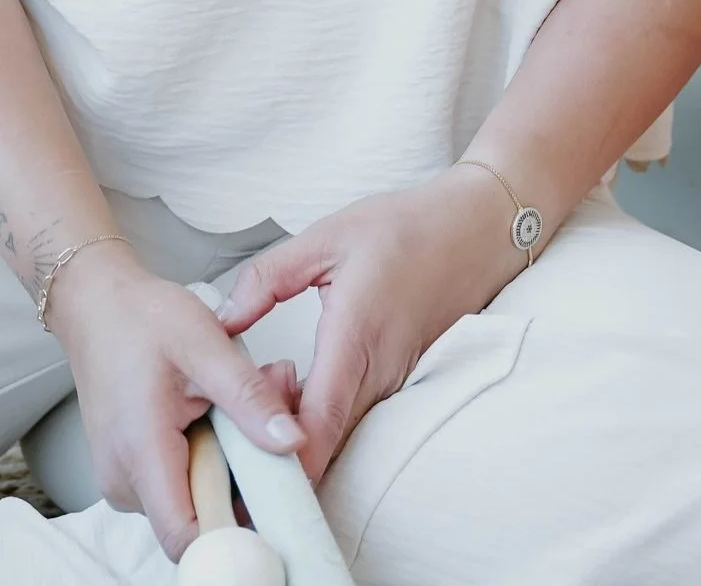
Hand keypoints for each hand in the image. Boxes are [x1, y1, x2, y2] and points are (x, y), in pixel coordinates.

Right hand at [45, 243, 306, 558]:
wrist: (96, 305)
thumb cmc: (141, 319)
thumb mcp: (206, 344)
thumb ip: (250, 396)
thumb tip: (292, 441)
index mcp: (141, 451)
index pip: (187, 538)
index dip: (234, 538)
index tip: (272, 511)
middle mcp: (125, 480)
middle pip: (200, 520)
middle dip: (244, 483)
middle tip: (267, 425)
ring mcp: (124, 480)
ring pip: (193, 503)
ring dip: (228, 468)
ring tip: (236, 410)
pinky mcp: (130, 473)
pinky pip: (179, 487)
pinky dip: (207, 460)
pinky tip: (214, 417)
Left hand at [214, 168, 525, 479]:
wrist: (477, 232)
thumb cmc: (406, 229)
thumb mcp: (325, 237)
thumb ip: (266, 279)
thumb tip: (224, 320)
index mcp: (355, 335)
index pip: (319, 423)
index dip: (284, 458)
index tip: (247, 471)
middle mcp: (380, 372)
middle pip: (326, 441)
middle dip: (279, 448)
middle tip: (232, 425)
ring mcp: (396, 383)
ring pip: (342, 432)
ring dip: (301, 430)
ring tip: (262, 396)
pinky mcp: (402, 384)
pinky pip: (359, 416)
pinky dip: (326, 416)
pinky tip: (297, 390)